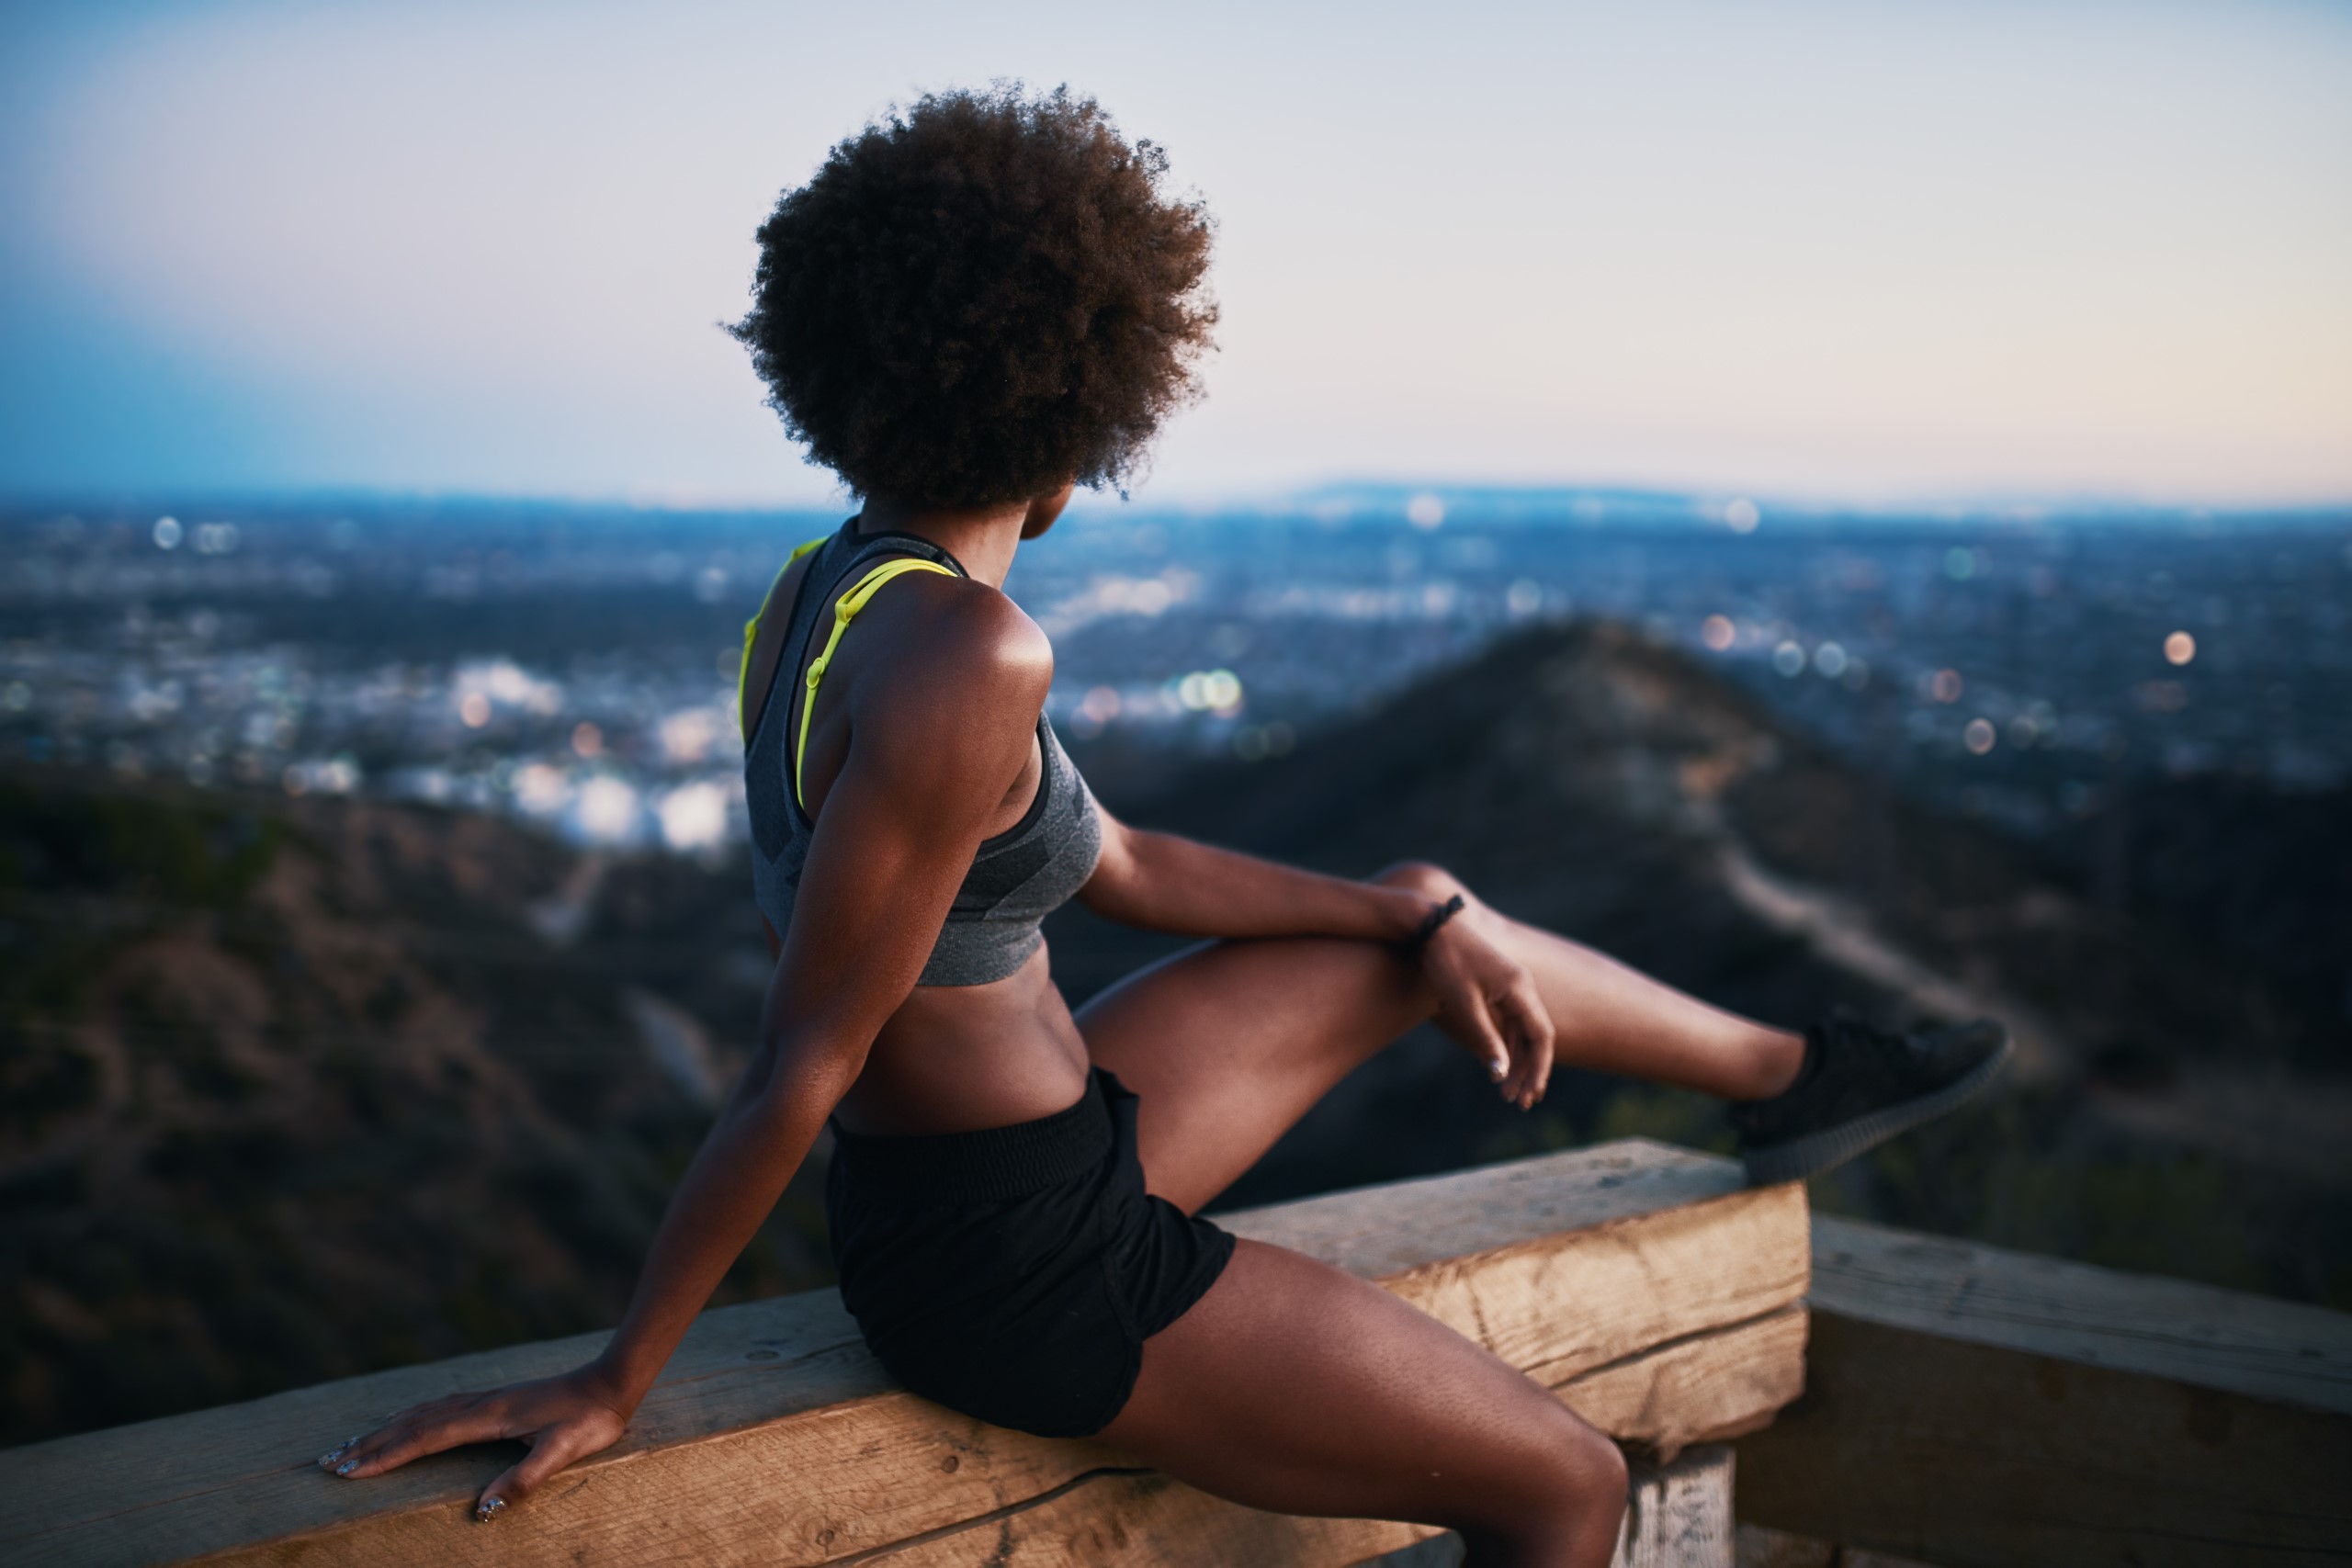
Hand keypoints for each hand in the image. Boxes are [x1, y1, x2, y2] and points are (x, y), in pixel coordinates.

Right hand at [317, 1365, 633, 1521]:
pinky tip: (407, 1419)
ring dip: (385, 1429)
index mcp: (489, 1417)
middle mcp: (480, 1404)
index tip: (348, 1472)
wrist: (611, 1382)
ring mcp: (486, 1398)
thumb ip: (522, 1480)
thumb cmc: (590, 1420)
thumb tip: (480, 1512)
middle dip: (369, 1445)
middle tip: (327, 1463)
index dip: (385, 1456)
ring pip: (423, 1413)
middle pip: (412, 1423)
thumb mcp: (562, 1454)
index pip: (424, 1439)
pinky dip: (412, 1416)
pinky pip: (440, 1406)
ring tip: (351, 1444)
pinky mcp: (496, 1399)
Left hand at [1418, 908, 1555, 1109]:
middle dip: (1530, 1071)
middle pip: (1536, 1037)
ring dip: (1518, 1061)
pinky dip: (1507, 1044)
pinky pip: (1510, 1021)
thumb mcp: (1464, 1005)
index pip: (1542, 1037)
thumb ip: (1485, 1039)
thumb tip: (1500, 1073)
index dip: (1539, 1069)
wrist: (1430, 928)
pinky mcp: (1497, 985)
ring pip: (1523, 1031)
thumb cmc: (1445, 964)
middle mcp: (1522, 987)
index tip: (1529, 1095)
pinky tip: (1496, 1064)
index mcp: (1520, 990)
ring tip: (1507, 1091)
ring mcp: (1511, 985)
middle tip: (1519, 1103)